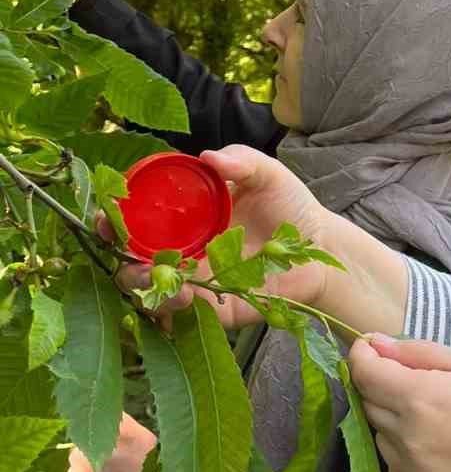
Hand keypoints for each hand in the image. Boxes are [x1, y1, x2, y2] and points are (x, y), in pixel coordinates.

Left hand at [66, 414, 215, 471]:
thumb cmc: (158, 468)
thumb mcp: (144, 436)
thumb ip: (121, 425)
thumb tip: (101, 415)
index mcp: (118, 427)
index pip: (97, 415)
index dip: (100, 423)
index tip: (104, 429)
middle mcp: (98, 444)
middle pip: (83, 436)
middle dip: (92, 444)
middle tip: (109, 456)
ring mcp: (85, 467)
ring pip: (77, 457)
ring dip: (86, 462)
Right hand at [114, 146, 332, 328]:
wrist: (322, 249)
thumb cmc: (290, 207)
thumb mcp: (267, 175)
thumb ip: (242, 161)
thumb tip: (209, 157)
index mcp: (185, 217)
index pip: (137, 218)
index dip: (115, 216)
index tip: (106, 211)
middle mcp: (182, 249)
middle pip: (129, 256)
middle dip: (115, 251)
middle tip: (117, 244)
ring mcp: (195, 281)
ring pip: (147, 290)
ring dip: (138, 283)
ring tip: (150, 273)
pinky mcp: (213, 309)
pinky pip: (181, 314)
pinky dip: (173, 306)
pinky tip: (183, 294)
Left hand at [349, 336, 450, 471]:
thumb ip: (418, 353)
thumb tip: (374, 344)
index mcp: (422, 398)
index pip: (365, 374)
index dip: (362, 355)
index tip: (370, 347)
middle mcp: (411, 438)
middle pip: (370, 405)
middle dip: (382, 385)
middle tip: (417, 379)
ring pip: (380, 437)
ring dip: (393, 421)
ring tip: (433, 414)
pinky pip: (395, 468)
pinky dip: (404, 453)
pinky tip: (436, 443)